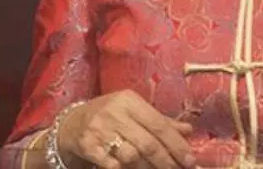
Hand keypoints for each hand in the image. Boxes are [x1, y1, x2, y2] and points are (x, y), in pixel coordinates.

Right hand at [57, 89, 194, 168]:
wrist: (72, 123)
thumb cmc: (110, 116)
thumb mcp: (134, 111)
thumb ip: (160, 121)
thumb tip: (188, 130)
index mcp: (129, 100)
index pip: (159, 125)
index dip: (177, 145)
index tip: (190, 160)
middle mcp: (114, 113)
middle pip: (147, 143)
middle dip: (166, 161)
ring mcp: (99, 130)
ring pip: (132, 156)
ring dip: (148, 168)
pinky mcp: (87, 146)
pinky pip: (113, 164)